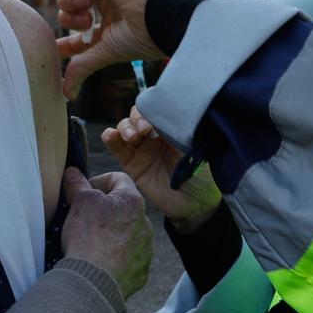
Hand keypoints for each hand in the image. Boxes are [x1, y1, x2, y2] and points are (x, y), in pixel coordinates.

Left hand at [54, 0, 168, 97]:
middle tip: (87, 22)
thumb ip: (82, 69)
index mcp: (108, 24)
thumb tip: (67, 95)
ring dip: (70, 2)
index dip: (65, 42)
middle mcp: (103, 4)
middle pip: (68, 12)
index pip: (78, 33)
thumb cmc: (138, 35)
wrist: (155, 12)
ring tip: (87, 5)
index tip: (56, 50)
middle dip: (70, 20)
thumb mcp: (104, 53)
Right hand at [59, 168, 152, 298]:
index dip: (97, 181)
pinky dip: (115, 258)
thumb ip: (77, 184)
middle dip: (104, 210)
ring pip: (127, 235)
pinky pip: (128, 259)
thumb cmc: (89, 237)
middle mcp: (145, 224)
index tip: (83, 192)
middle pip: (123, 208)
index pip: (118, 179)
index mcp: (133, 202)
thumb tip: (72, 173)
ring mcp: (145, 250)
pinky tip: (99, 262)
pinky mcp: (140, 272)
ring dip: (112, 235)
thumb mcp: (79, 202)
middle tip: (83, 218)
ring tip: (90, 243)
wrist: (94, 280)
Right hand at [101, 109, 220, 232]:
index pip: (156, 108)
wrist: (195, 204)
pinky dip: (111, 138)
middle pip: (138, 115)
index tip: (154, 116)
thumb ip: (181, 129)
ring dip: (125, 127)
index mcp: (172, 127)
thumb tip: (171, 109)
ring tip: (132, 137)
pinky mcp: (132, 165)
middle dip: (137, 118)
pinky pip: (117, 148)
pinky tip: (110, 135)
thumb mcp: (195, 147)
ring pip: (125, 128)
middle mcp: (156, 136)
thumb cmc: (202, 174)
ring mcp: (143, 149)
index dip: (151, 107)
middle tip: (144, 129)